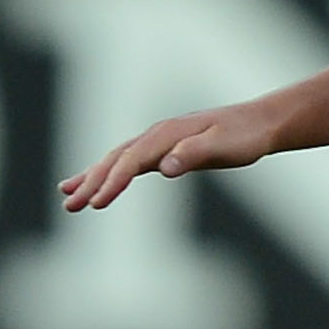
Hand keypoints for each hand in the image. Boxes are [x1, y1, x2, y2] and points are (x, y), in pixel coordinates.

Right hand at [58, 103, 279, 211]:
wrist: (261, 123)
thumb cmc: (246, 136)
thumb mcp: (225, 146)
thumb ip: (194, 154)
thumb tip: (164, 167)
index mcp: (168, 134)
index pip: (132, 160)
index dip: (112, 182)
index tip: (96, 204)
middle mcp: (158, 134)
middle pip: (116, 159)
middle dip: (91, 182)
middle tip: (69, 205)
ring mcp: (160, 141)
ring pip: (118, 159)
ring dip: (93, 177)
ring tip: (67, 195)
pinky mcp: (165, 149)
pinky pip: (130, 162)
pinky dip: (111, 173)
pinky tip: (99, 185)